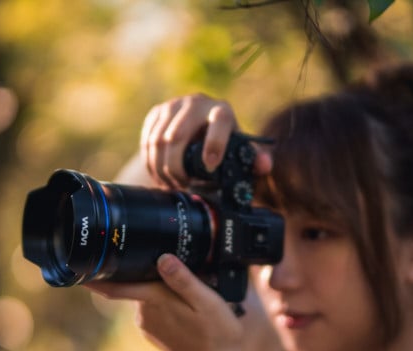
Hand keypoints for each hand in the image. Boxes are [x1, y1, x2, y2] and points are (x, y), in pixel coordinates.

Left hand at [86, 254, 243, 350]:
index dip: (94, 278)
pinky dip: (164, 302)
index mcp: (155, 301)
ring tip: (189, 292)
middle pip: (136, 284)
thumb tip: (163, 259)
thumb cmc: (216, 334)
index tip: (76, 266)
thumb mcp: (207, 302)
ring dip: (160, 289)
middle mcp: (145, 312)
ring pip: (146, 296)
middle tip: (174, 267)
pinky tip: (184, 306)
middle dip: (146, 273)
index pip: (115, 288)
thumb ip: (184, 280)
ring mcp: (148, 323)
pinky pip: (154, 308)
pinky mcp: (154, 331)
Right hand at [140, 93, 272, 188]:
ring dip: (161, 169)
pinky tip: (159, 176)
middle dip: (176, 167)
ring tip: (170, 184)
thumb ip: (255, 161)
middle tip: (181, 185)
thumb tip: (264, 165)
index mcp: (222, 111)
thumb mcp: (239, 153)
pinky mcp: (156, 113)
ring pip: (158, 141)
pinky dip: (151, 163)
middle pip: (177, 135)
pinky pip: (147, 141)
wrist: (197, 131)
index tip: (210, 167)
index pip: (219, 122)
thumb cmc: (224, 145)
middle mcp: (197, 103)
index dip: (214, 143)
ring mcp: (173, 105)